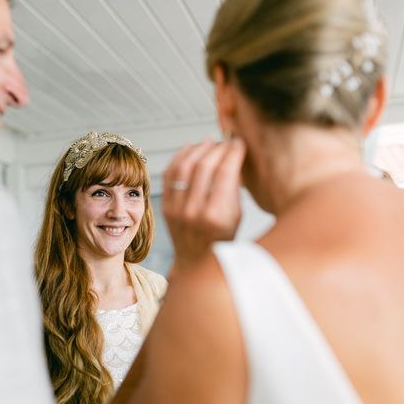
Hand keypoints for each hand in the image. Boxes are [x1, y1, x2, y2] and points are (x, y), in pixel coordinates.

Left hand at [162, 138, 245, 267]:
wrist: (196, 263)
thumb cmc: (221, 241)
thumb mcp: (237, 217)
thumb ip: (233, 188)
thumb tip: (233, 156)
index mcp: (216, 216)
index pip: (225, 172)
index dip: (232, 152)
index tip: (238, 142)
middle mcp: (194, 211)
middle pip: (204, 165)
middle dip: (217, 148)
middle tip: (225, 141)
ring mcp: (176, 209)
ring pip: (184, 166)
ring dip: (198, 148)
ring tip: (209, 142)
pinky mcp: (165, 206)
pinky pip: (169, 174)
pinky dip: (179, 157)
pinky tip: (190, 148)